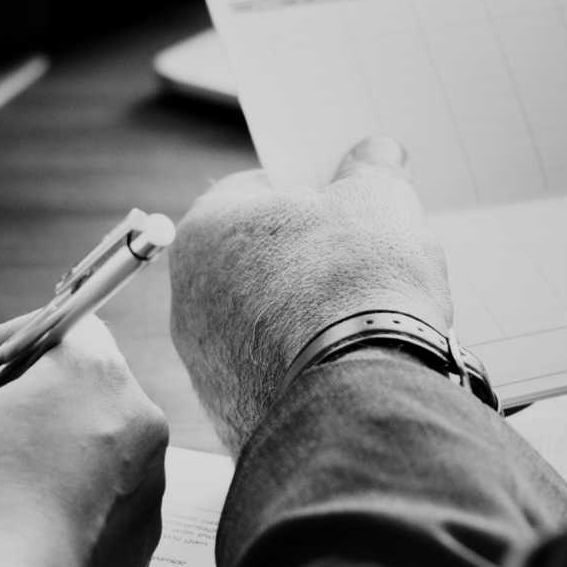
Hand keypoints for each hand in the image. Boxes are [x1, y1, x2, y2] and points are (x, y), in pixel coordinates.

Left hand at [169, 137, 451, 450]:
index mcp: (205, 229)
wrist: (358, 398)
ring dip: (305, 314)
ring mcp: (203, 362)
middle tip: (362, 257)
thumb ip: (373, 170)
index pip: (255, 189)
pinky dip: (305, 365)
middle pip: (256, 258)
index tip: (345, 199)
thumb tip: (376, 155)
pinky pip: (271, 373)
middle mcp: (187, 296)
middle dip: (307, 254)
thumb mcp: (379, 201)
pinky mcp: (229, 412)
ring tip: (365, 314)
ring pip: (262, 320)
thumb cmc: (357, 285)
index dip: (308, 189)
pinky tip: (350, 362)